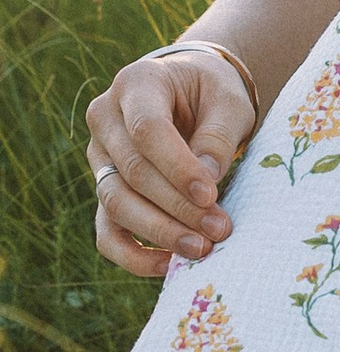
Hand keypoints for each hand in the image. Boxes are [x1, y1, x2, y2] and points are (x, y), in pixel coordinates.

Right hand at [86, 46, 257, 279]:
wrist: (193, 92)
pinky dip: (132, 255)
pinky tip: (168, 267)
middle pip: (132, 171)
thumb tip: (206, 185)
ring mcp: (100, 158)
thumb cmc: (213, 93)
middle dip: (177, 206)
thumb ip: (217, 136)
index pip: (146, 129)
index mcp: (135, 84)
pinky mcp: (105, 190)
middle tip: (220, 229)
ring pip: (116, 203)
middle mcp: (106, 120)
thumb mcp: (229, 101)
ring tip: (203, 249)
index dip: (177, 166)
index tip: (211, 195)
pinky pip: (106, 231)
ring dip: (159, 232)